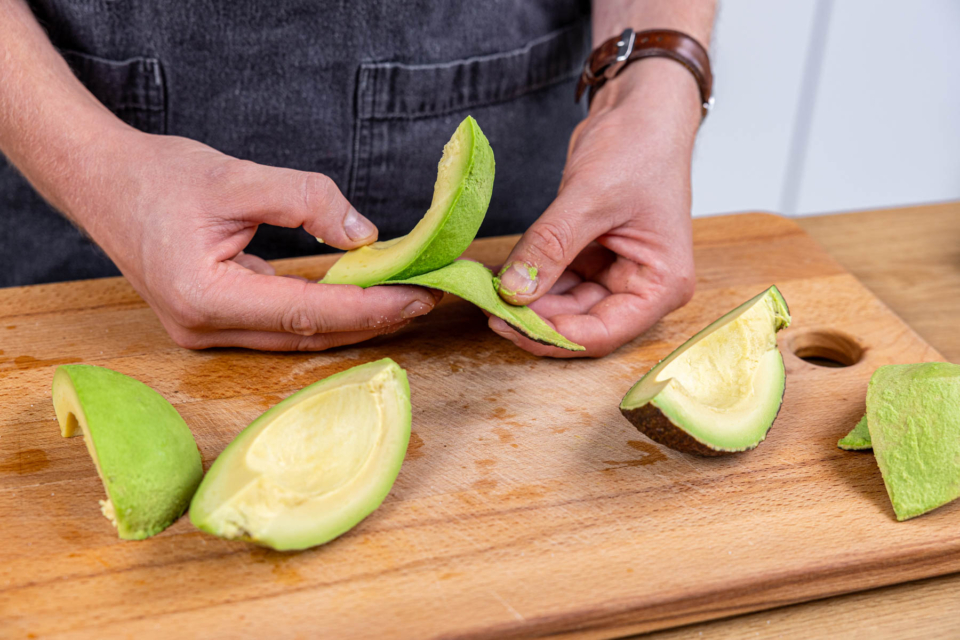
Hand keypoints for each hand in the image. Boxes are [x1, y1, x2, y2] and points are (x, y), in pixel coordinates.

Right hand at [73, 132, 438, 349]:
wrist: (99, 182)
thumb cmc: (157, 176)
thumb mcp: (237, 176)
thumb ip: (306, 200)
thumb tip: (364, 235)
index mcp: (203, 296)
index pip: (307, 312)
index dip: (369, 307)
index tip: (420, 296)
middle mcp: (202, 328)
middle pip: (306, 334)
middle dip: (371, 319)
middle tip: (426, 299)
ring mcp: (202, 334)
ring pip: (294, 336)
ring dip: (349, 320)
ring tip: (402, 300)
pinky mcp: (208, 325)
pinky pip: (278, 326)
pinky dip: (320, 314)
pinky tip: (357, 299)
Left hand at [492, 59, 701, 357]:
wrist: (641, 107)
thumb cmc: (639, 145)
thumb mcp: (590, 197)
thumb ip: (550, 246)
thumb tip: (512, 292)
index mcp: (661, 283)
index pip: (603, 332)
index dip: (554, 337)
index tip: (509, 325)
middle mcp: (642, 287)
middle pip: (580, 324)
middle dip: (534, 319)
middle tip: (488, 311)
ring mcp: (616, 273)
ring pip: (563, 305)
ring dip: (526, 302)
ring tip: (485, 292)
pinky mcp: (592, 258)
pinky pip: (555, 279)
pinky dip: (527, 279)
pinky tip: (496, 275)